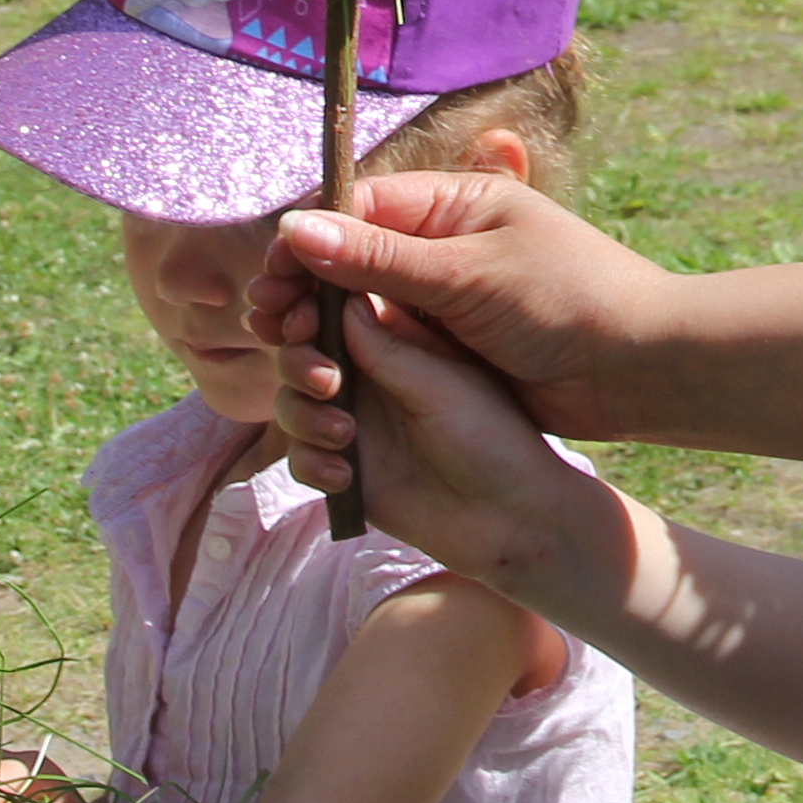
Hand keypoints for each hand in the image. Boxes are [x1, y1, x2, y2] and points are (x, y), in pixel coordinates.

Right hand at [258, 170, 684, 464]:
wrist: (639, 370)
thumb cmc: (567, 300)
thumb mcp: (467, 275)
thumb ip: (379, 259)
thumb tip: (293, 229)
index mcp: (451, 208)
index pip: (355, 212)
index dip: (305, 244)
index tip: (269, 281)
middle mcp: (440, 252)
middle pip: (347, 264)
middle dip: (303, 292)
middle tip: (269, 324)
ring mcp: (443, 307)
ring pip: (359, 316)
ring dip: (322, 335)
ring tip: (295, 360)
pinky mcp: (448, 358)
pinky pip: (386, 357)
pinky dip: (353, 370)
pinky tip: (326, 392)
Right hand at [323, 296, 619, 600]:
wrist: (513, 520)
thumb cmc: (498, 436)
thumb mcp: (445, 378)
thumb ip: (384, 340)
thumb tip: (330, 282)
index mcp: (403, 328)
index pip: (337, 294)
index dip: (304, 294)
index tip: (290, 309)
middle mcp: (374, 366)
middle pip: (303, 344)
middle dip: (298, 359)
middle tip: (325, 381)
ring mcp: (358, 415)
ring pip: (294, 399)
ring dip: (303, 413)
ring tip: (346, 435)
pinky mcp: (347, 464)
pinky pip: (302, 454)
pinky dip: (311, 461)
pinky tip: (345, 478)